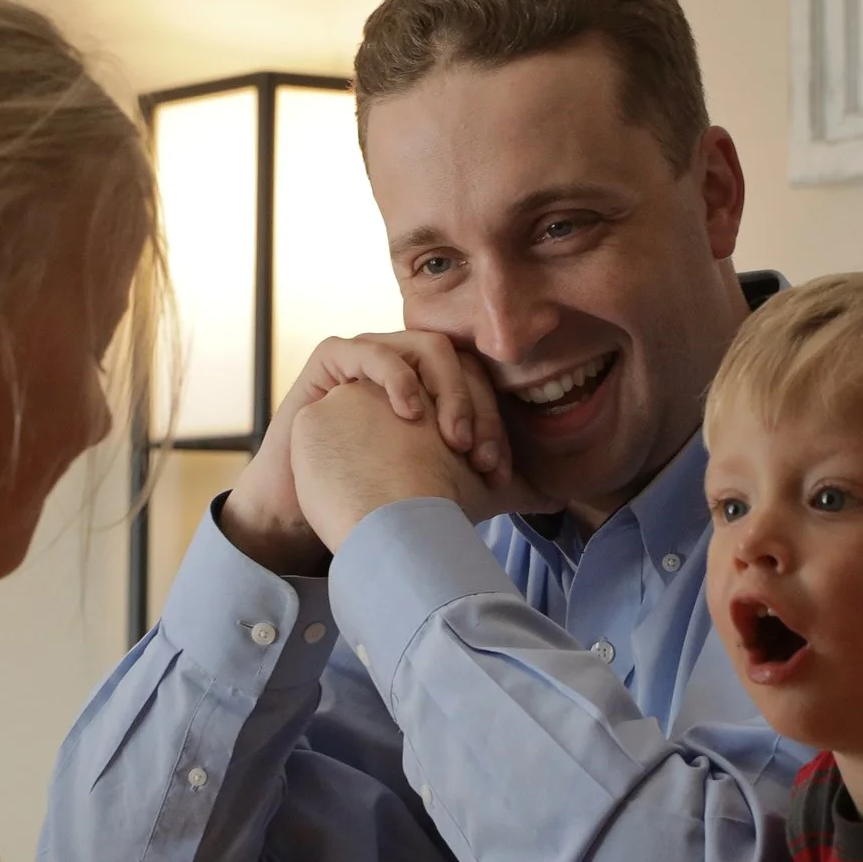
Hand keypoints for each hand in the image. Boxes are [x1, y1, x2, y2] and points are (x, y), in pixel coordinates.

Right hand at [220, 331, 509, 575]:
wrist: (303, 512)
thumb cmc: (368, 500)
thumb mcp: (443, 492)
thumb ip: (493, 488)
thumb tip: (558, 496)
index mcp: (436, 388)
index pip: (482, 384)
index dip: (496, 424)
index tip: (497, 473)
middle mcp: (408, 366)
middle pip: (462, 363)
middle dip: (478, 409)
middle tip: (481, 457)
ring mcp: (370, 357)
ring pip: (425, 349)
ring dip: (448, 391)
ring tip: (450, 439)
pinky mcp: (331, 360)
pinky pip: (371, 350)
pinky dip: (396, 375)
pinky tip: (410, 413)